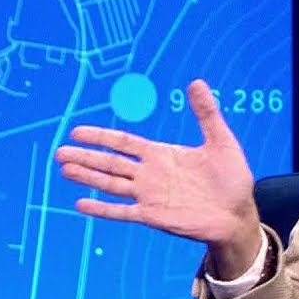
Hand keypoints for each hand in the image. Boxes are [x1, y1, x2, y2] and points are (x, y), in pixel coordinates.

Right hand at [55, 79, 261, 276]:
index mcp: (162, 155)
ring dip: (88, 177)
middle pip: (111, 163)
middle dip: (86, 156)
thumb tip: (197, 82)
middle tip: (59, 152)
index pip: (125, 142)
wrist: (239, 214)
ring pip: (111, 184)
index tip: (77, 131)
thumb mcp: (221, 140)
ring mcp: (150, 196)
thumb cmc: (232, 178)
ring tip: (64, 169)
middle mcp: (151, 174)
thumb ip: (207, 113)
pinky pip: (122, 211)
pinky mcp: (154, 216)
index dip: (101, 137)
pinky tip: (81, 204)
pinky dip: (102, 209)